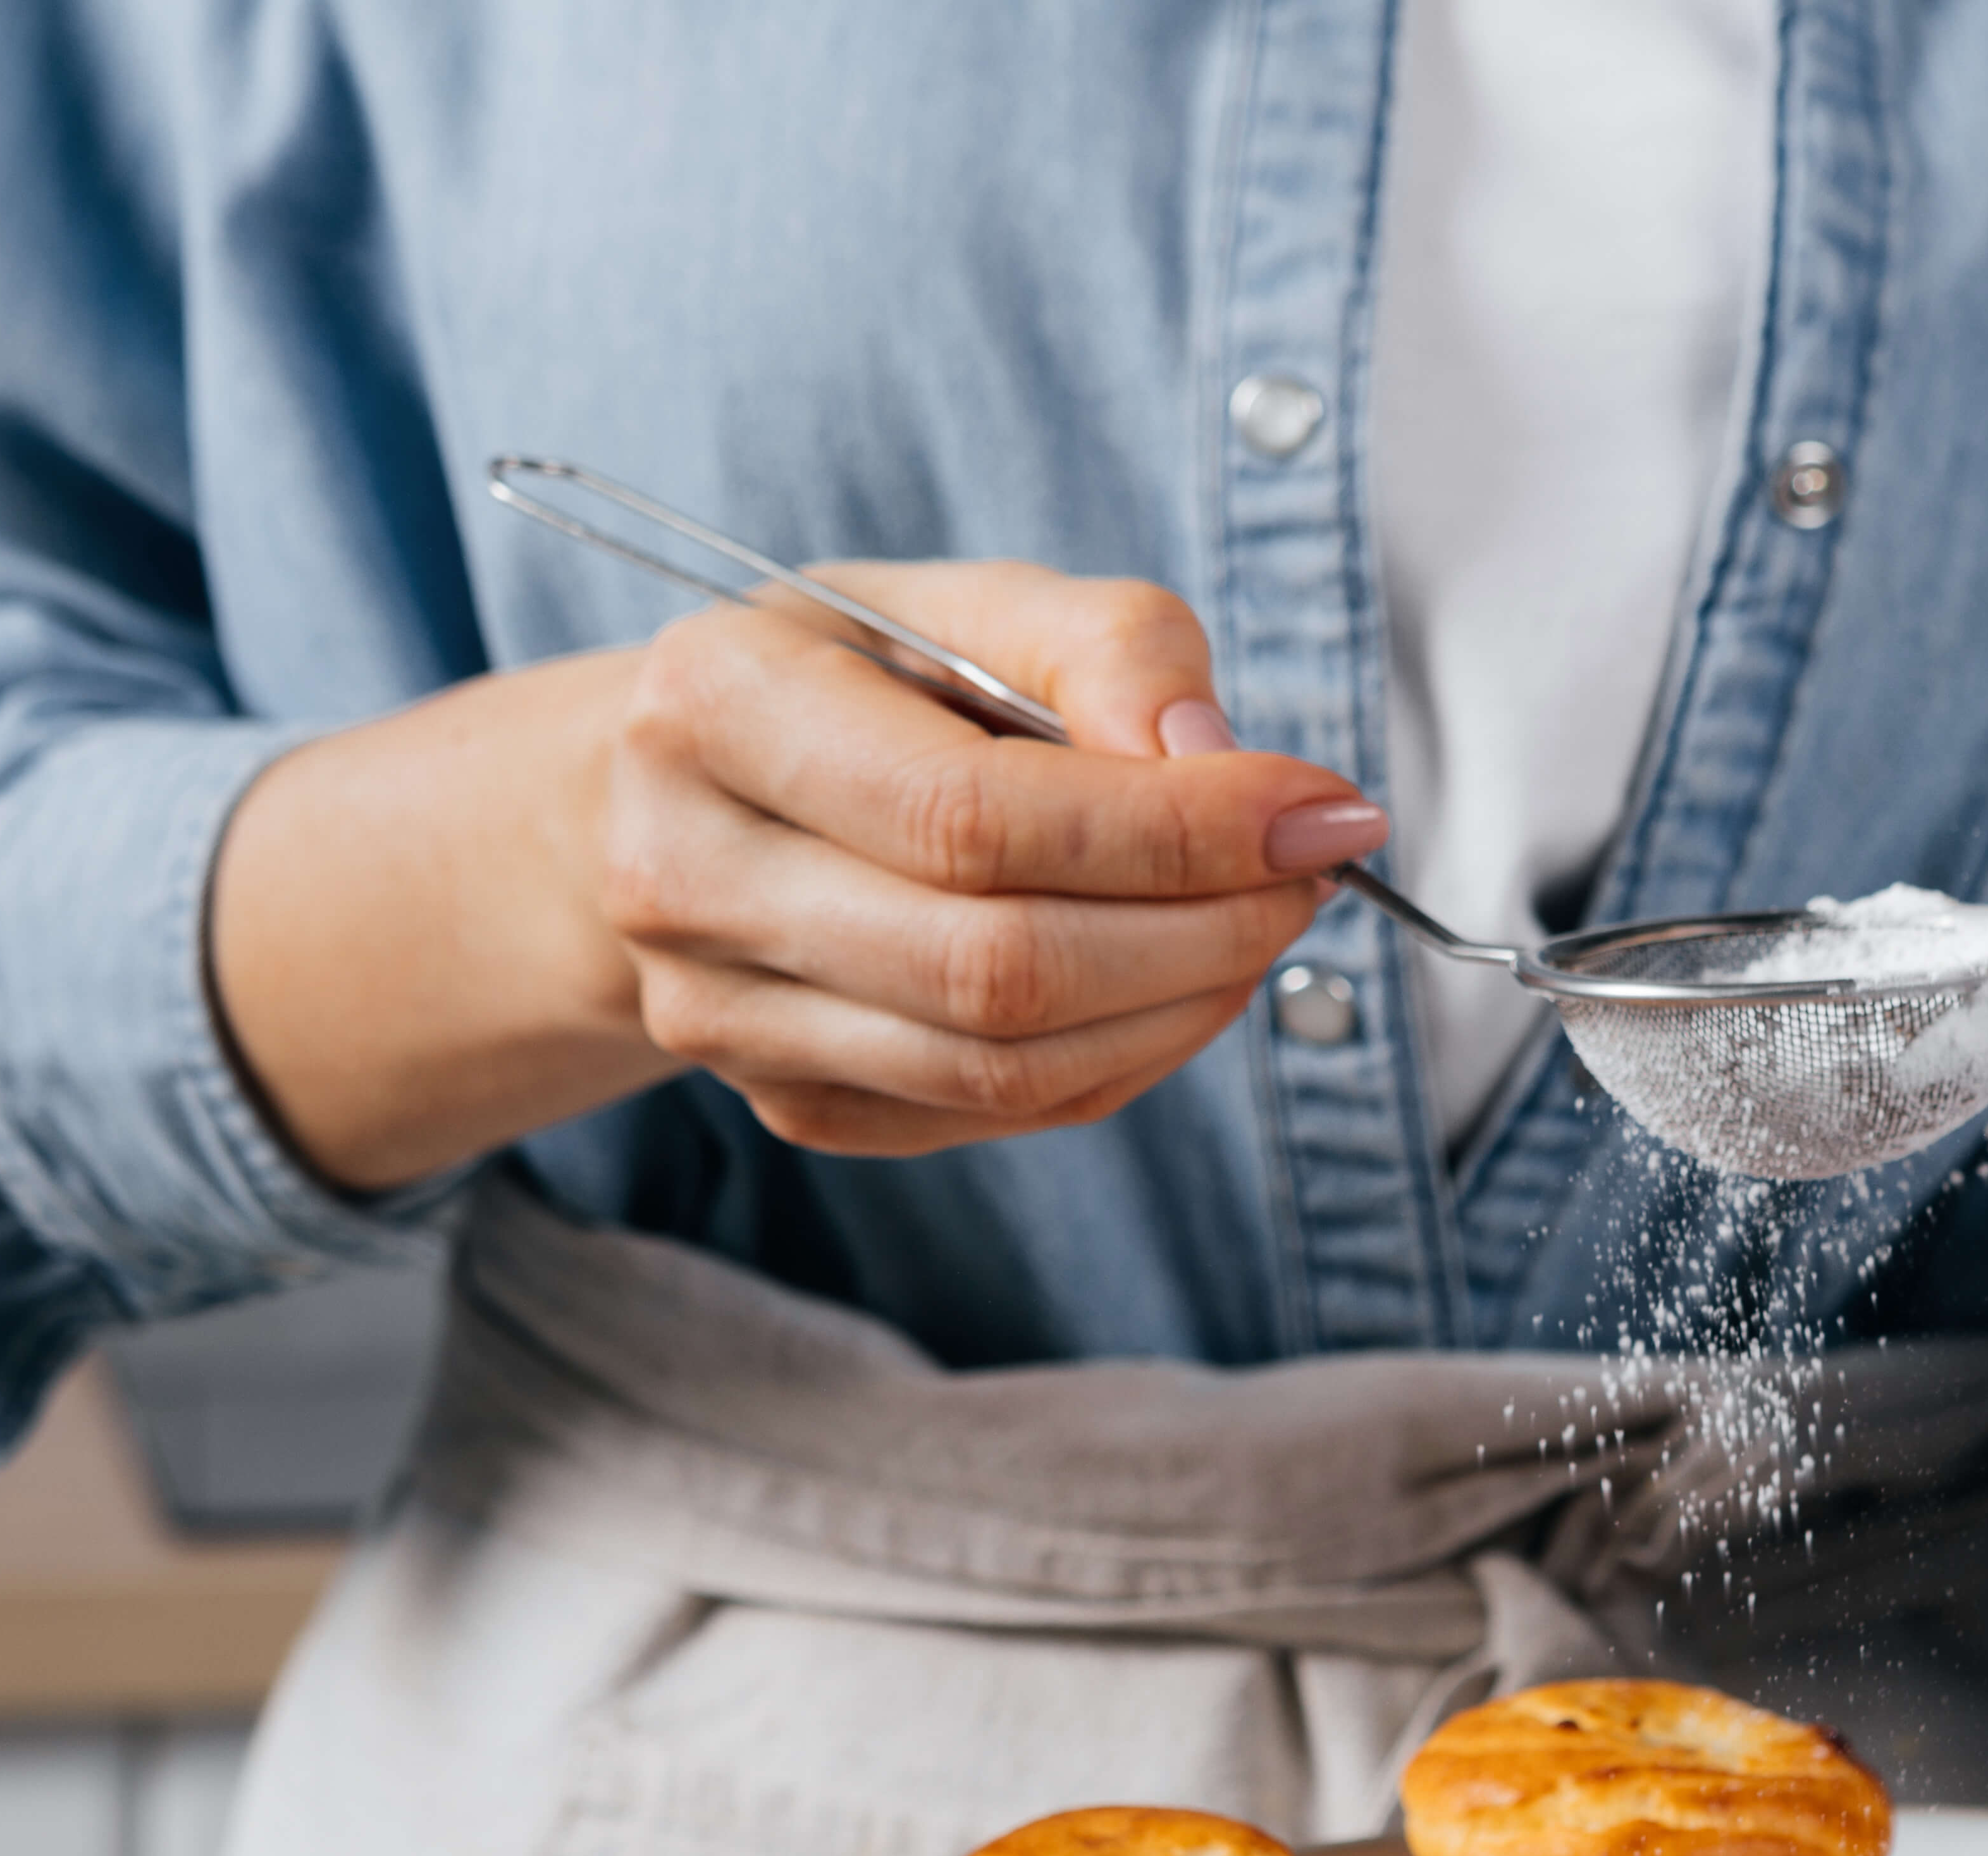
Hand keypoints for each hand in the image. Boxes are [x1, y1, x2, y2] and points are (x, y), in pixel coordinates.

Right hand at [212, 564, 1384, 1186]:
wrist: (664, 799)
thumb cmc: (844, 684)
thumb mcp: (959, 604)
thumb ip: (1105, 645)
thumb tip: (1214, 760)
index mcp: (713, 707)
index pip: (974, 815)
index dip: (1175, 829)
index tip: (1323, 808)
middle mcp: (684, 873)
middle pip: (995, 964)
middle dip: (1201, 931)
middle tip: (1310, 877)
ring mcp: (719, 1015)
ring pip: (1002, 1068)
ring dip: (1181, 1009)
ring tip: (1260, 928)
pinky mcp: (782, 1104)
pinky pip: (993, 1118)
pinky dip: (1122, 1061)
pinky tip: (1170, 986)